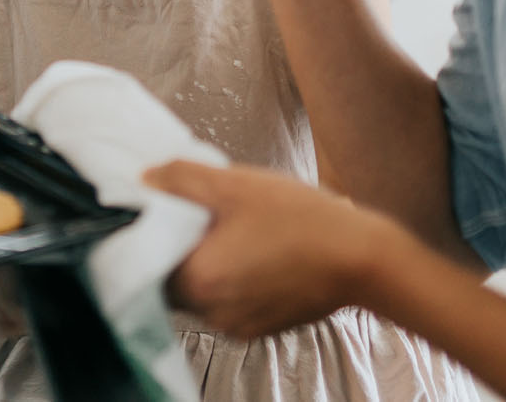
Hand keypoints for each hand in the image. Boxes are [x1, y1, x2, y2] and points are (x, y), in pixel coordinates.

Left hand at [144, 160, 404, 338]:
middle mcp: (211, 314)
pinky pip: (228, 301)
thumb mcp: (235, 185)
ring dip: (208, 261)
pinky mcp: (259, 327)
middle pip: (172, 277)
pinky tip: (257, 251)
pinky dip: (233, 278)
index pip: (147, 259)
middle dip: (182, 244)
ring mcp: (236, 325)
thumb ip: (182, 179)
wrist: (359, 257)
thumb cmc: (301, 220)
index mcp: (197, 281)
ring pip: (201, 289)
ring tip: (237, 230)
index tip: (169, 209)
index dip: (153, 230)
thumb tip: (146, 179)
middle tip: (208, 214)